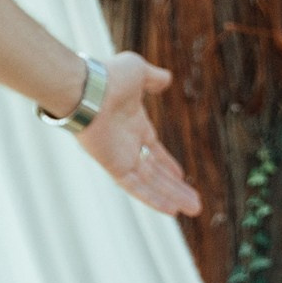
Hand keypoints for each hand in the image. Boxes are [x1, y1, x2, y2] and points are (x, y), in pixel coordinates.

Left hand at [75, 52, 201, 217]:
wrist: (87, 89)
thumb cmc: (108, 77)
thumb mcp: (138, 71)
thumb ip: (153, 78)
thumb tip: (166, 79)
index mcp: (133, 124)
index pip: (153, 150)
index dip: (167, 164)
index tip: (181, 175)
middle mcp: (127, 144)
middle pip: (155, 172)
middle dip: (175, 188)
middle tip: (194, 203)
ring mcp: (120, 156)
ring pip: (150, 183)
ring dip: (172, 197)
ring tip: (194, 210)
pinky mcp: (113, 165)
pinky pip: (135, 187)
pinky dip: (153, 199)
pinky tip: (172, 211)